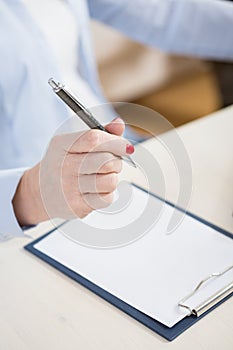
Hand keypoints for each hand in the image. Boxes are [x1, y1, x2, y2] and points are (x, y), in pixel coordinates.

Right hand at [12, 118, 133, 225]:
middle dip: (116, 161)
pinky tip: (96, 190)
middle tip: (111, 163)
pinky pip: (106, 198)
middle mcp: (64, 166)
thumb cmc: (61, 165)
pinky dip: (107, 194)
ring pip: (110, 181)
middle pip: (107, 161)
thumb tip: (118, 123)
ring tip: (102, 177)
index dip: (116, 142)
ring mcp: (69, 188)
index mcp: (62, 145)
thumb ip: (97, 134)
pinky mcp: (76, 206)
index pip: (94, 139)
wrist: (40, 192)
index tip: (125, 146)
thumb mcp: (72, 144)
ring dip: (112, 178)